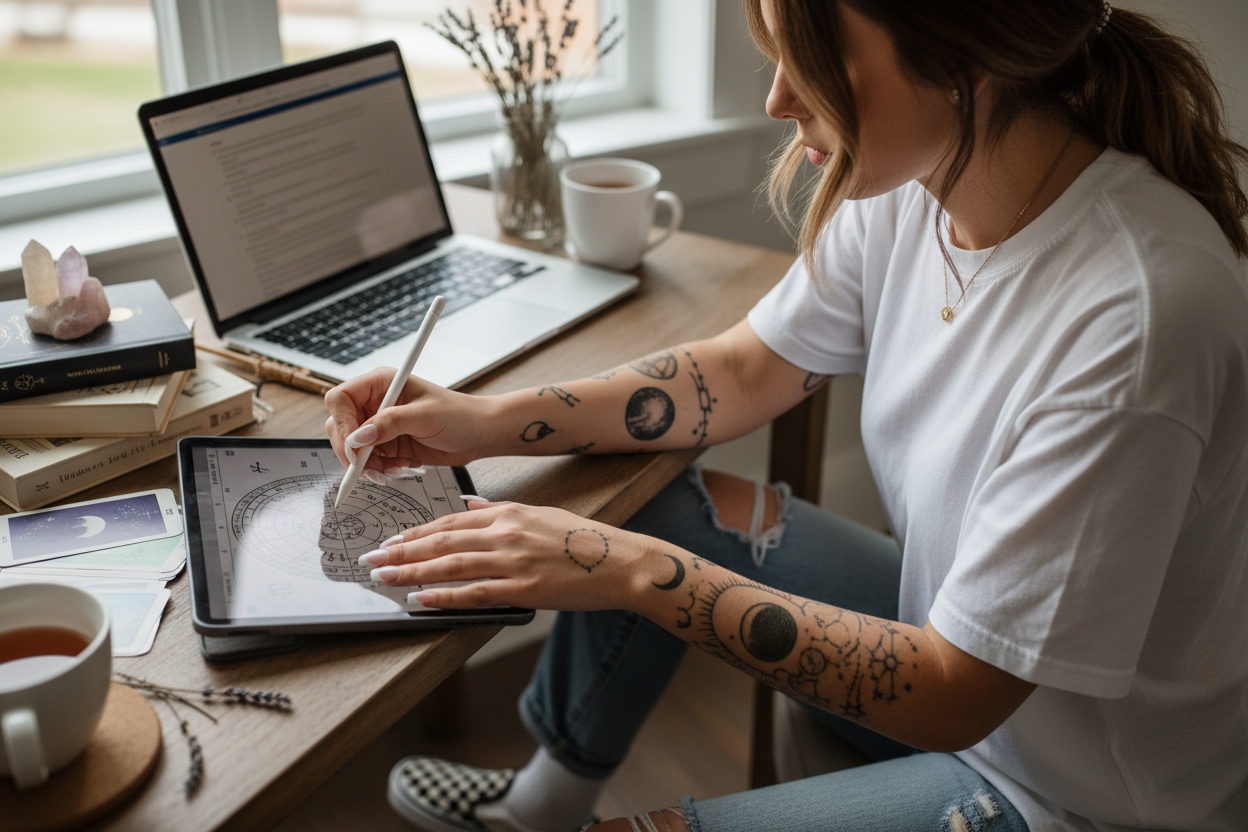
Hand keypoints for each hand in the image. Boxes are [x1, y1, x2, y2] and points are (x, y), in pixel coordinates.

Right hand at [323, 368, 494, 474]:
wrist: (479, 434)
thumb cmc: (460, 415)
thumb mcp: (426, 417)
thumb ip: (391, 424)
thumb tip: (358, 437)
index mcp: (381, 383)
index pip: (340, 398)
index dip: (343, 424)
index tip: (356, 446)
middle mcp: (375, 402)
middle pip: (339, 426)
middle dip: (353, 451)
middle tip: (372, 468)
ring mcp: (379, 424)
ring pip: (351, 448)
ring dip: (369, 464)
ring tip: (396, 468)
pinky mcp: (386, 443)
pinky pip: (368, 460)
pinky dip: (381, 469)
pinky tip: (404, 466)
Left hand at [361, 500, 646, 611]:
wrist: (621, 562)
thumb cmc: (584, 540)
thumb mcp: (540, 514)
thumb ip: (500, 510)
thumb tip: (469, 504)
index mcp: (509, 513)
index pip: (450, 521)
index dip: (415, 531)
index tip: (389, 539)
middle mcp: (506, 533)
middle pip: (441, 540)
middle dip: (401, 550)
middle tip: (370, 559)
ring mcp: (514, 561)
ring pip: (451, 564)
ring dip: (411, 571)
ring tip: (383, 577)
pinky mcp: (524, 589)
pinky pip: (475, 593)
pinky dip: (444, 595)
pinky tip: (421, 599)